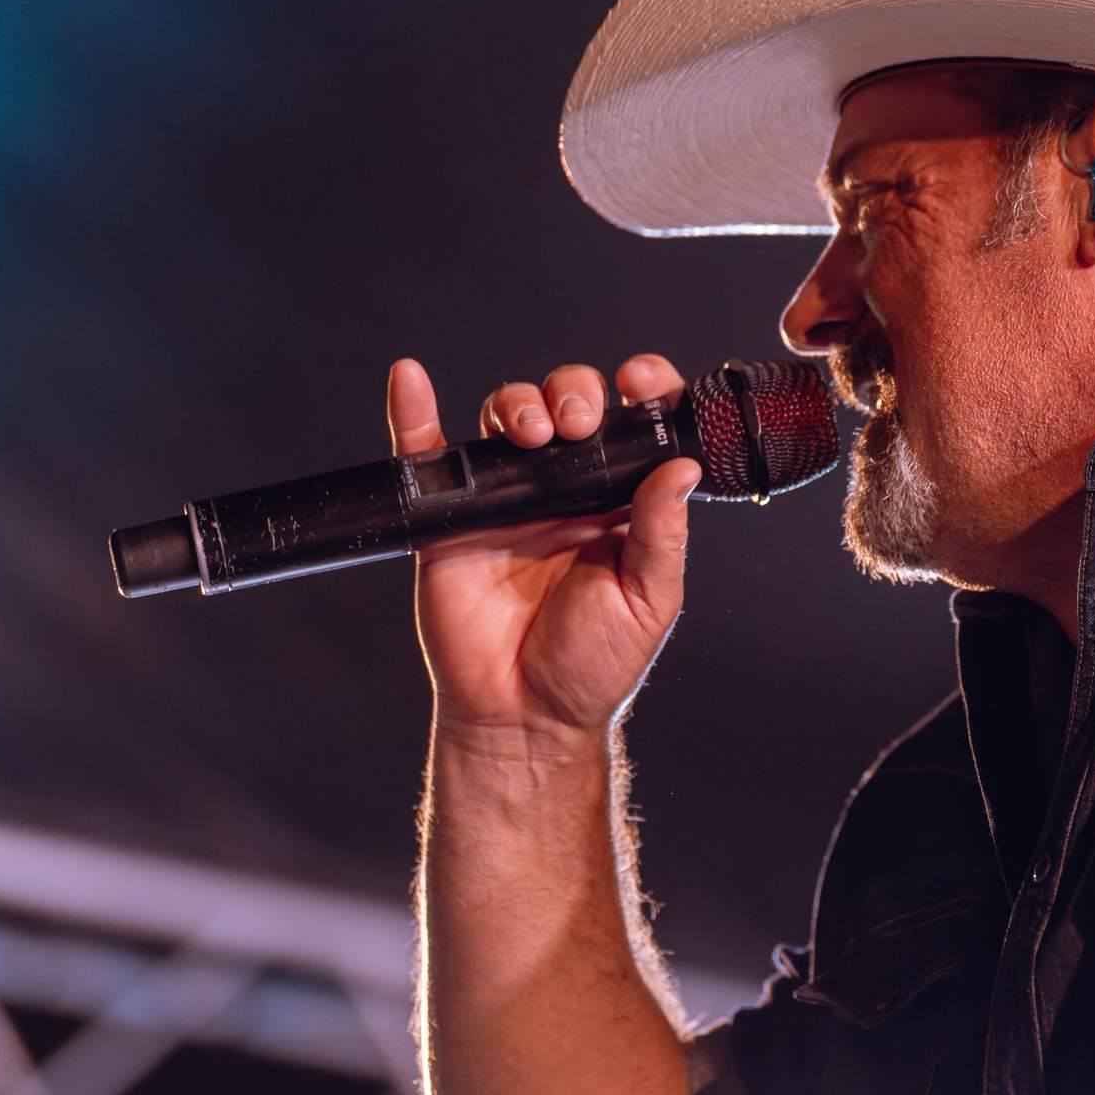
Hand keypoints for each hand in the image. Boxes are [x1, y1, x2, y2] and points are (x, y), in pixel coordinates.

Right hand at [385, 353, 703, 752]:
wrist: (524, 715)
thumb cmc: (592, 663)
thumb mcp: (649, 598)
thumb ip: (663, 532)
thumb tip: (683, 465)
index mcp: (620, 499)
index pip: (633, 424)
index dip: (641, 390)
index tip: (642, 380)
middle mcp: (566, 488)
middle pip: (567, 404)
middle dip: (575, 393)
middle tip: (579, 423)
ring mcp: (507, 498)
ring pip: (508, 417)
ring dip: (520, 404)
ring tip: (535, 433)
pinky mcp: (451, 518)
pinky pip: (428, 457)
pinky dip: (413, 413)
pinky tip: (411, 379)